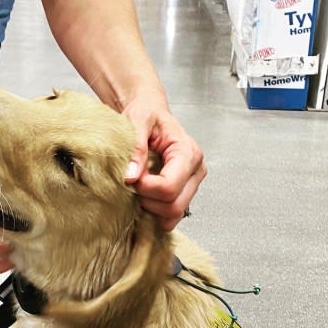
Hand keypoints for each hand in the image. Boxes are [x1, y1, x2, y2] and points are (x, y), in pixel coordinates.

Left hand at [122, 91, 206, 231]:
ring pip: (174, 214)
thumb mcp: (137, 121)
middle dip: (148, 201)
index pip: (169, 187)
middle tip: (134, 183)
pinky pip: (172, 215)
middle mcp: (195, 171)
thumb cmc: (146, 114)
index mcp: (188, 153)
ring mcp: (191, 184)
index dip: (146, 188)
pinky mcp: (184, 192)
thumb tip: (131, 176)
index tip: (131, 177)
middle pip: (174, 206)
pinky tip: (145, 197)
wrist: (150, 113)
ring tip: (139, 188)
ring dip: (151, 208)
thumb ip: (136, 148)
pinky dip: (156, 213)